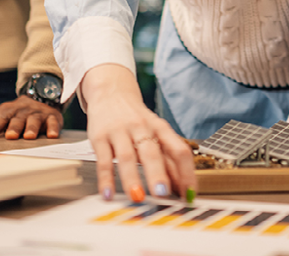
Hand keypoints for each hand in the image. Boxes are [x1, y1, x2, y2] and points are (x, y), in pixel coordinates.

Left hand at [0, 96, 63, 139]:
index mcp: (8, 111)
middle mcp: (23, 111)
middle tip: (10, 136)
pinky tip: (52, 135)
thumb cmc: (13, 112)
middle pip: (18, 118)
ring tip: (28, 136)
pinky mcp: (52, 117)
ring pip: (34, 120)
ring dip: (31, 127)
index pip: (0, 117)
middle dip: (14, 127)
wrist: (39, 99)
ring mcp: (38, 114)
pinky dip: (53, 128)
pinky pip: (53, 122)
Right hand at [82, 63, 195, 202]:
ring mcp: (120, 132)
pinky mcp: (100, 137)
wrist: (112, 92)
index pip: (179, 150)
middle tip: (163, 194)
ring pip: (127, 156)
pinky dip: (105, 178)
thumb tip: (180, 189)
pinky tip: (107, 193)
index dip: (186, 172)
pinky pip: (103, 160)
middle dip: (158, 174)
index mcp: (161, 129)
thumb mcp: (155, 134)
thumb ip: (166, 160)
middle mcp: (142, 128)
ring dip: (132, 177)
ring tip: (137, 197)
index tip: (188, 194)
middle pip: (153, 153)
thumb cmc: (137, 120)